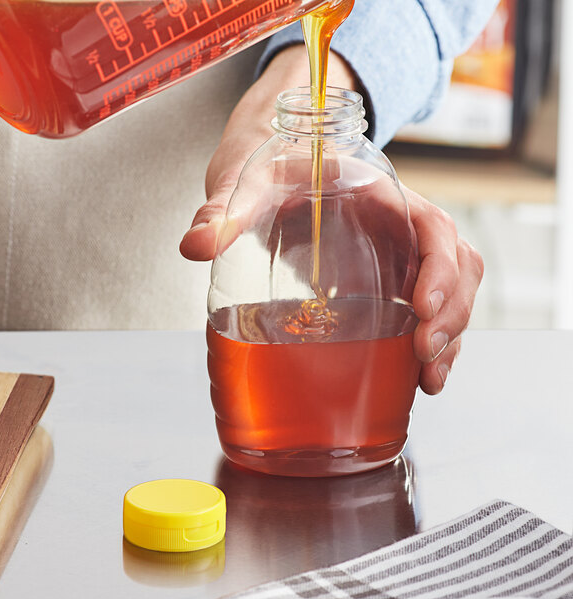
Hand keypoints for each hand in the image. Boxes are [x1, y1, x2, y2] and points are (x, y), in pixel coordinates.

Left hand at [180, 46, 483, 395]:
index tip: (423, 308)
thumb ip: (223, 211)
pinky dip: (430, 340)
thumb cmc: (268, 167)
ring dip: (450, 334)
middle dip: (452, 314)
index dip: (441, 268)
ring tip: (428, 379)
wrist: (271, 166)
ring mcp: (395, 253)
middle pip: (455, 266)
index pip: (434, 227)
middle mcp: (397, 225)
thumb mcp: (247, 182)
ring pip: (450, 290)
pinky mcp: (384, 277)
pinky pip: (425, 307)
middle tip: (424, 356)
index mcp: (378, 195)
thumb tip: (194, 246)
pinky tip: (415, 374)